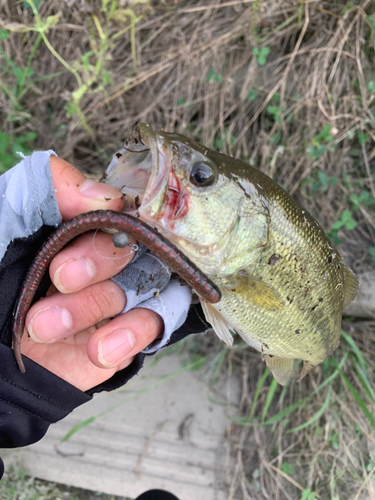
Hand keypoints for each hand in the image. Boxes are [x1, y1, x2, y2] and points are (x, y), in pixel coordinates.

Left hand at [20, 156, 162, 391]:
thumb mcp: (2, 223)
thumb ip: (46, 191)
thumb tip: (105, 196)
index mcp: (71, 232)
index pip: (114, 210)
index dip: (107, 218)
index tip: (81, 228)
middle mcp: (96, 263)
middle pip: (128, 246)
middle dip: (96, 260)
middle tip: (59, 277)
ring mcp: (110, 301)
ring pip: (136, 286)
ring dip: (94, 303)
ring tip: (44, 327)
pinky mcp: (122, 340)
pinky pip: (152, 326)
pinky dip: (130, 334)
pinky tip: (98, 349)